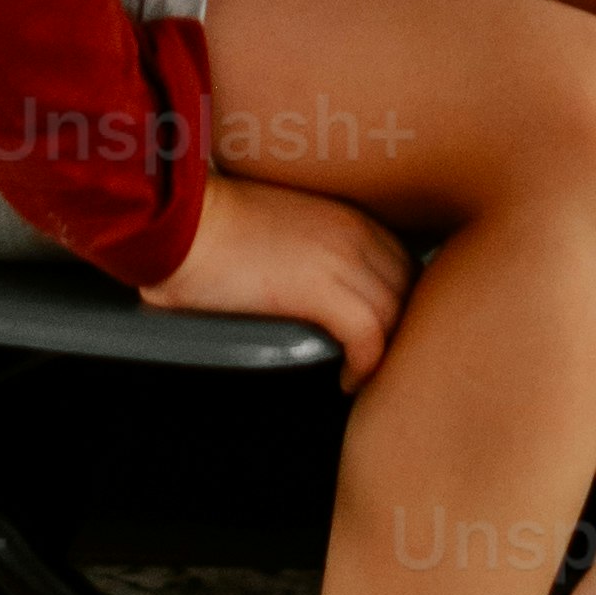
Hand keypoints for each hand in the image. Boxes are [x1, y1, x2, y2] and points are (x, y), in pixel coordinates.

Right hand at [142, 171, 415, 394]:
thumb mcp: (282, 223)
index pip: (404, 261)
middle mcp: (357, 232)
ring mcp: (343, 259)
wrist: (184, 221)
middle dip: (403, 327)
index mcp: (349, 213)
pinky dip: (365, 366)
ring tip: (365, 376)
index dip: (400, 300)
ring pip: (397, 316)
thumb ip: (313, 245)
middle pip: (411, 288)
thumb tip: (316, 282)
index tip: (385, 329)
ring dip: (387, 352)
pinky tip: (347, 381)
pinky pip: (370, 338)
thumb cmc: (215, 225)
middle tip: (381, 360)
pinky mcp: (323, 289)